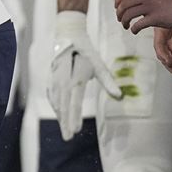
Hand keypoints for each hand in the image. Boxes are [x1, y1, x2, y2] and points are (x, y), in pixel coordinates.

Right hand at [49, 10, 120, 139]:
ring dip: (60, 116)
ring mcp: (54, 79)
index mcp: (74, 78)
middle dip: (65, 122)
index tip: (76, 130)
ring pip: (56, 101)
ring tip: (65, 129)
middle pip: (63, 106)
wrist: (67, 34)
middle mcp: (62, 80)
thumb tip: (119, 96)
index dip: (74, 118)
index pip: (73, 103)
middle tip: (68, 138)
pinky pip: (51, 94)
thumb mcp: (98, 64)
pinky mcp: (51, 77)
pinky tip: (58, 112)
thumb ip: (108, 81)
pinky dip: (55, 105)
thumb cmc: (85, 51)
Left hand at [115, 0, 171, 32]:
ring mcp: (150, 6)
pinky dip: (133, 29)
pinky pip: (138, 24)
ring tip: (126, 26)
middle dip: (119, 13)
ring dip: (124, 22)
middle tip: (120, 19)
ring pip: (128, 14)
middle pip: (124, 4)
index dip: (117, 1)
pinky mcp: (155, 18)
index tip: (117, 8)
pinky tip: (134, 31)